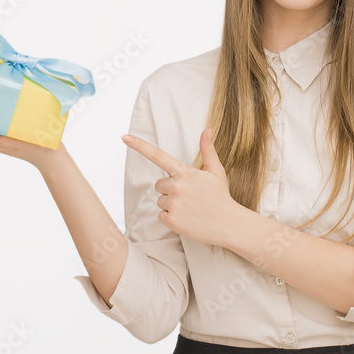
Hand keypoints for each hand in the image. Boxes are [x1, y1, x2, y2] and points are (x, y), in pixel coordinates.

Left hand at [121, 128, 248, 247]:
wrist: (229, 224)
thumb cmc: (221, 197)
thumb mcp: (216, 171)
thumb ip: (208, 150)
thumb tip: (207, 129)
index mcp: (184, 172)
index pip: (157, 155)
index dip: (139, 145)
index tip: (124, 137)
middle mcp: (176, 186)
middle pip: (159, 185)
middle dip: (170, 190)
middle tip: (189, 196)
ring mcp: (174, 204)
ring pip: (160, 201)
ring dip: (171, 205)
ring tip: (190, 208)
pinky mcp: (172, 221)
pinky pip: (161, 216)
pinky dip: (171, 219)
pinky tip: (187, 219)